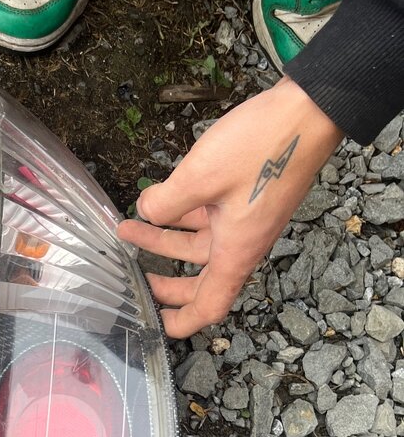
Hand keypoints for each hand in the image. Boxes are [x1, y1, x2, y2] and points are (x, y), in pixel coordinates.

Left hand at [117, 77, 343, 336]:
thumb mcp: (200, 178)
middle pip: (200, 280)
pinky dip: (182, 215)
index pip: (208, 306)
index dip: (180, 322)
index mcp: (235, 252)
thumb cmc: (263, 147)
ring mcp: (244, 220)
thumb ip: (166, 203)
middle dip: (165, 282)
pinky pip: (208, 219)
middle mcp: (241, 243)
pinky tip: (157, 200)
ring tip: (128, 227)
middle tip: (133, 279)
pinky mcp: (245, 197)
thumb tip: (146, 212)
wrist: (309, 110)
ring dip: (163, 238)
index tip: (155, 326)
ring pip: (198, 244)